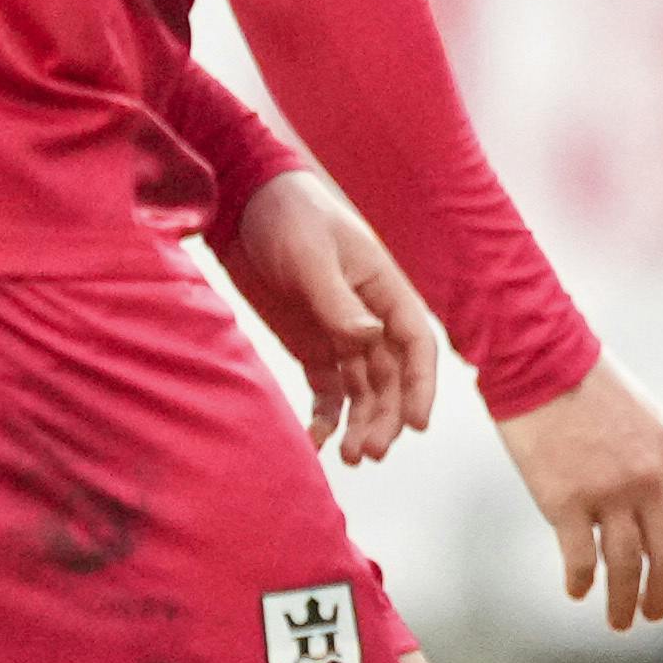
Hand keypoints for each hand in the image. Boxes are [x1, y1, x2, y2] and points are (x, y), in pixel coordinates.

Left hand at [214, 171, 440, 466]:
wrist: (241, 204)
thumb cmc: (288, 217)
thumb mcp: (310, 256)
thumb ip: (337, 300)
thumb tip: (368, 340)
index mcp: (386, 291)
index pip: (416, 345)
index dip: (421, 386)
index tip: (415, 424)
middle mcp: (371, 318)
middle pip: (391, 378)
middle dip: (385, 417)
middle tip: (367, 452)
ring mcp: (341, 334)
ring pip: (363, 391)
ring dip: (361, 424)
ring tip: (349, 457)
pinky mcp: (311, 345)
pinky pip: (327, 390)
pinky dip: (325, 417)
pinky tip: (316, 440)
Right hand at [497, 362, 662, 631]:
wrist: (541, 360)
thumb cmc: (594, 388)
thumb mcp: (650, 421)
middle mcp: (651, 480)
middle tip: (656, 615)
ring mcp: (609, 493)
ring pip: (627, 568)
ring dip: (626, 603)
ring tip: (620, 621)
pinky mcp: (564, 500)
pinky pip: (580, 559)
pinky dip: (581, 583)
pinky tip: (577, 593)